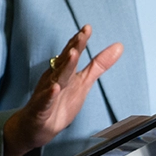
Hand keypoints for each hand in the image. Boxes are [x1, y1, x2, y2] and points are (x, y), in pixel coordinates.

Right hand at [3, 26, 123, 155]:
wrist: (37, 127)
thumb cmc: (59, 102)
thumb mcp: (83, 82)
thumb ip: (99, 65)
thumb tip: (118, 46)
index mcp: (64, 71)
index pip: (72, 53)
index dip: (79, 41)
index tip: (87, 28)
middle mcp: (54, 78)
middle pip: (65, 61)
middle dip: (73, 48)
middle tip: (81, 35)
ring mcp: (46, 93)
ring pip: (56, 78)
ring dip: (64, 66)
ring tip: (72, 54)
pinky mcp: (40, 109)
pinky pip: (45, 101)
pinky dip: (49, 95)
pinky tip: (54, 88)